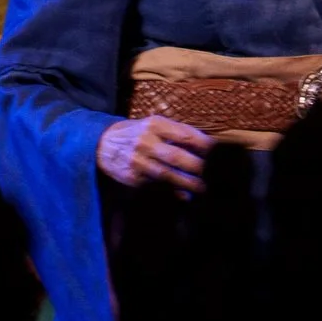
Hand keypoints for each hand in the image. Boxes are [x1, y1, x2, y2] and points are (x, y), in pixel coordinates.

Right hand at [96, 116, 211, 195]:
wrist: (102, 144)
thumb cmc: (138, 133)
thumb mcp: (155, 124)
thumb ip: (179, 132)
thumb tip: (208, 145)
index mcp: (155, 124)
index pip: (185, 135)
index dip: (204, 146)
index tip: (219, 154)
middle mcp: (145, 141)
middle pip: (176, 156)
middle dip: (197, 168)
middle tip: (215, 175)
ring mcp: (137, 161)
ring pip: (167, 175)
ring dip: (188, 183)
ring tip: (204, 189)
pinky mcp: (132, 178)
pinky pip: (155, 186)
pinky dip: (172, 191)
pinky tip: (185, 195)